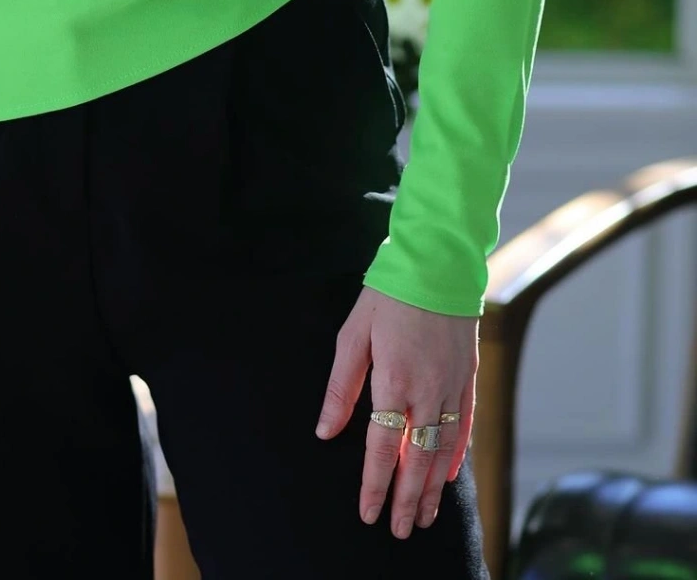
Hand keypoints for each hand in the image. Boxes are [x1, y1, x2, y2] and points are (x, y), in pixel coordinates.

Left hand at [315, 284, 478, 538]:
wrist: (436, 262)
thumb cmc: (388, 295)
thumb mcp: (353, 335)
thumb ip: (341, 387)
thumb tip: (325, 431)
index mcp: (394, 381)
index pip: (383, 448)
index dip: (376, 485)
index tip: (369, 513)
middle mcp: (428, 390)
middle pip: (418, 458)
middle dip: (408, 499)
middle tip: (401, 531)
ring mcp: (453, 384)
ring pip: (444, 448)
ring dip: (434, 486)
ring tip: (426, 515)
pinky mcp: (469, 374)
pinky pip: (466, 423)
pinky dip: (458, 453)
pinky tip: (450, 473)